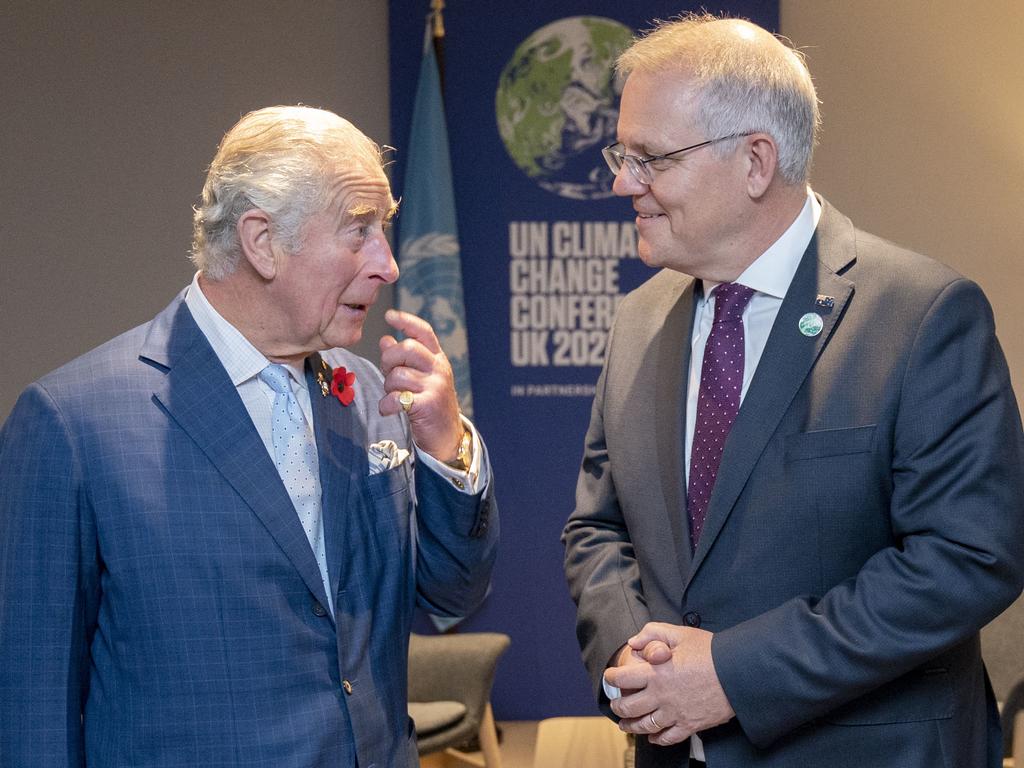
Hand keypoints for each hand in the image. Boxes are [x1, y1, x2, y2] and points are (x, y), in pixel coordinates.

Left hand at [379, 309, 462, 461]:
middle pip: (408, 349)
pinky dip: (386, 404)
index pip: (424, 332)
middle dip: (389, 360)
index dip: (406, 321)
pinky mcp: (428, 405)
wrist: (446, 436)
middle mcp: (439, 369)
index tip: (389, 315)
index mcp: (437, 359)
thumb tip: (385, 340)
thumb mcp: (419, 378)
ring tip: (393, 395)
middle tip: (387, 373)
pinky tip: (388, 409)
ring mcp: (436, 386)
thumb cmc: (428, 404)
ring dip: (387, 386)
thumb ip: (403, 360)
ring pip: (398, 374)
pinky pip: (396, 397)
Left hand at [605, 623, 734, 745]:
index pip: (623, 678)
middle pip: (629, 707)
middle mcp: (661, 696)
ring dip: (631, 726)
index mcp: (656, 673)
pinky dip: (657, 739)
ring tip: (626, 724)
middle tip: (616, 703)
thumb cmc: (710, 651)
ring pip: (644, 726)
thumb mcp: (680, 634)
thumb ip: (653, 633)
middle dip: (618, 706)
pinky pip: (667, 738)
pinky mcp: (689, 725)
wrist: (738, 673)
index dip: (612, 677)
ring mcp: (674, 713)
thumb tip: (634, 642)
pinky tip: (652, 736)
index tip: (610, 676)